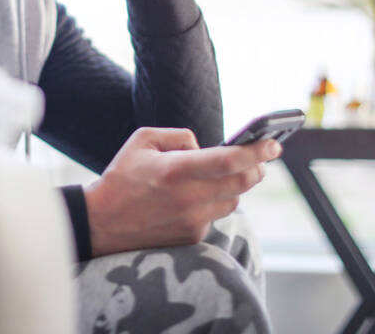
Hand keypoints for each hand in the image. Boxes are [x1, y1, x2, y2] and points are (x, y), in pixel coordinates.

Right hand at [83, 127, 281, 256]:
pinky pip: (215, 216)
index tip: (274, 144)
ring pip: (233, 201)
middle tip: (261, 159)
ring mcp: (192, 221)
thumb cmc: (121, 177)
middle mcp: (188, 198)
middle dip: (257, 168)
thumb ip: (180, 136)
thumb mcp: (143, 140)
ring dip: (236, 186)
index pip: (230, 160)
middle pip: (242, 182)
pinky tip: (198, 197)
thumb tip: (205, 147)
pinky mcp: (191, 238)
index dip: (257, 151)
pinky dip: (214, 204)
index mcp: (176, 170)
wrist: (100, 223)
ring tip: (225, 175)